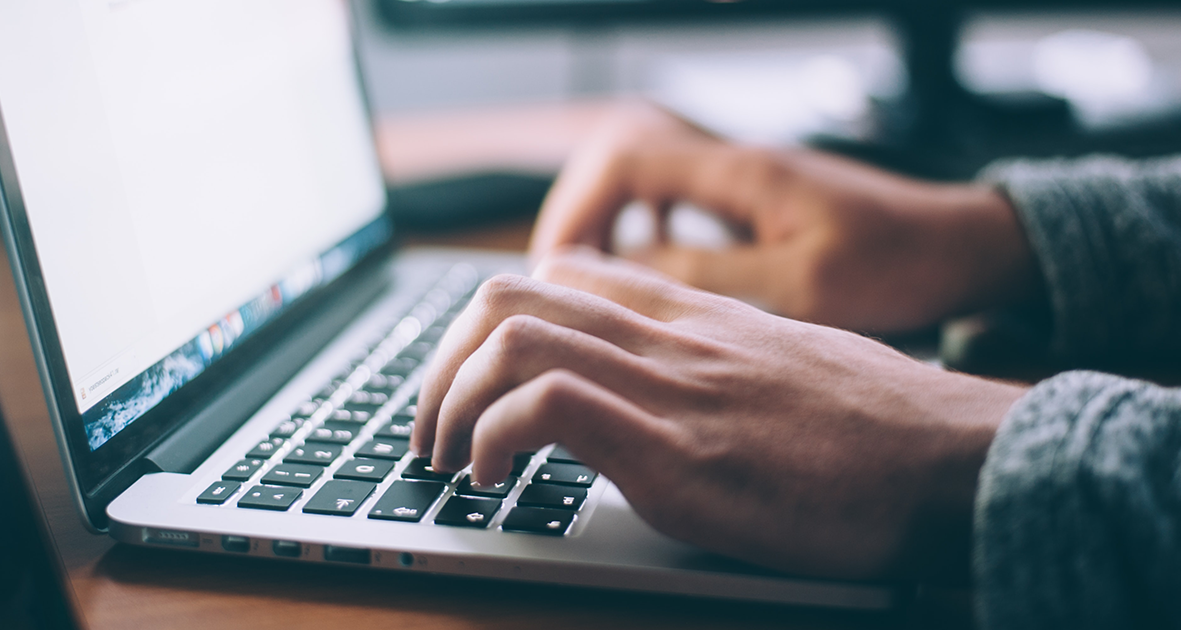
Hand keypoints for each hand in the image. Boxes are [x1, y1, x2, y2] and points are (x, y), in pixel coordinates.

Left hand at [413, 248, 1027, 579]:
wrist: (955, 459)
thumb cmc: (879, 425)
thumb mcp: (784, 365)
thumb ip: (714, 359)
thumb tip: (665, 387)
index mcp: (693, 316)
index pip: (561, 273)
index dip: (491, 322)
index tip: (474, 379)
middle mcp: (670, 337)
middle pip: (509, 295)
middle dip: (443, 362)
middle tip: (433, 426)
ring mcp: (670, 388)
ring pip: (511, 337)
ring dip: (449, 400)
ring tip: (447, 457)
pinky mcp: (678, 453)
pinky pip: (548, 406)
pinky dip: (493, 437)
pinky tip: (493, 478)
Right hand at [529, 104, 1040, 332]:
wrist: (960, 247)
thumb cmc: (898, 264)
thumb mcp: (801, 286)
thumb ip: (708, 277)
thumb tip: (624, 274)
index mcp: (740, 173)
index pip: (624, 159)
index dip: (577, 209)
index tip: (557, 268)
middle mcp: (734, 163)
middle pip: (619, 158)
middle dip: (579, 214)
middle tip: (559, 279)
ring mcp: (743, 179)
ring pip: (643, 178)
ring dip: (607, 221)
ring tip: (589, 279)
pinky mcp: (754, 201)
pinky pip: (674, 199)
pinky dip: (644, 229)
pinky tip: (647, 269)